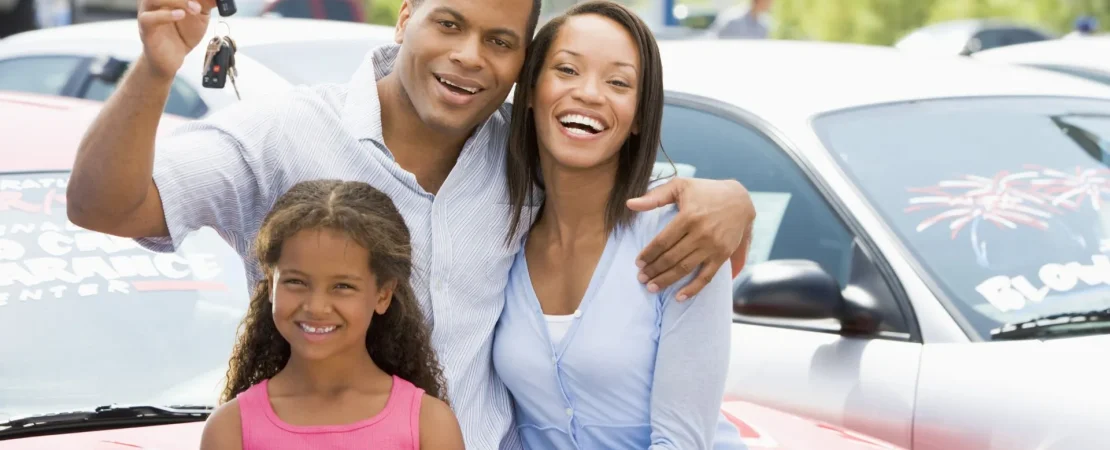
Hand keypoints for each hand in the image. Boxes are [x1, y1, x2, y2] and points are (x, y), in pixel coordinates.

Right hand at [137, 0, 215, 78]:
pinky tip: (181, 15)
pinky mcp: (145, 29)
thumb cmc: (183, 33)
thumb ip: (206, 3)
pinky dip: (165, 15)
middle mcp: (154, 1)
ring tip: (195, 9)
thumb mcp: (200, 15)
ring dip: (178, 1)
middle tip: (200, 3)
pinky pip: (149, 18)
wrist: (172, 58)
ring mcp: (147, 12)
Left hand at [627, 178, 755, 300]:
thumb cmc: (706, 191)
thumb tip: (629, 204)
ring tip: (652, 287)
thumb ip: (655, 196)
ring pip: (685, 268)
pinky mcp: (722, 256)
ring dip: (666, 280)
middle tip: (641, 278)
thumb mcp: (680, 186)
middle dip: (653, 270)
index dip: (648, 254)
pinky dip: (693, 289)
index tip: (638, 263)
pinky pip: (706, 277)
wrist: (740, 199)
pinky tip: (679, 297)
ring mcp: (713, 246)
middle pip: (671, 257)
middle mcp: (701, 233)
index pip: (662, 241)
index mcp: (689, 216)